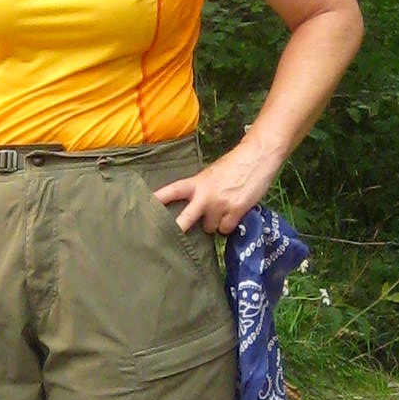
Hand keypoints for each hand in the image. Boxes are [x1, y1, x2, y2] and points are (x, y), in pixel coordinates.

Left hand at [155, 135, 279, 235]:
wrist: (257, 158)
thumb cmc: (233, 165)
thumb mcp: (211, 174)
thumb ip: (200, 190)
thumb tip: (194, 208)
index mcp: (196, 183)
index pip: (171, 192)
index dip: (156, 201)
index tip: (141, 208)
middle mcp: (205, 195)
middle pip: (184, 219)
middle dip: (176, 231)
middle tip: (165, 242)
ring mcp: (220, 205)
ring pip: (209, 228)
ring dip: (214, 224)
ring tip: (223, 211)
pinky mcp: (235, 212)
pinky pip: (225, 230)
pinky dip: (228, 226)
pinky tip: (234, 214)